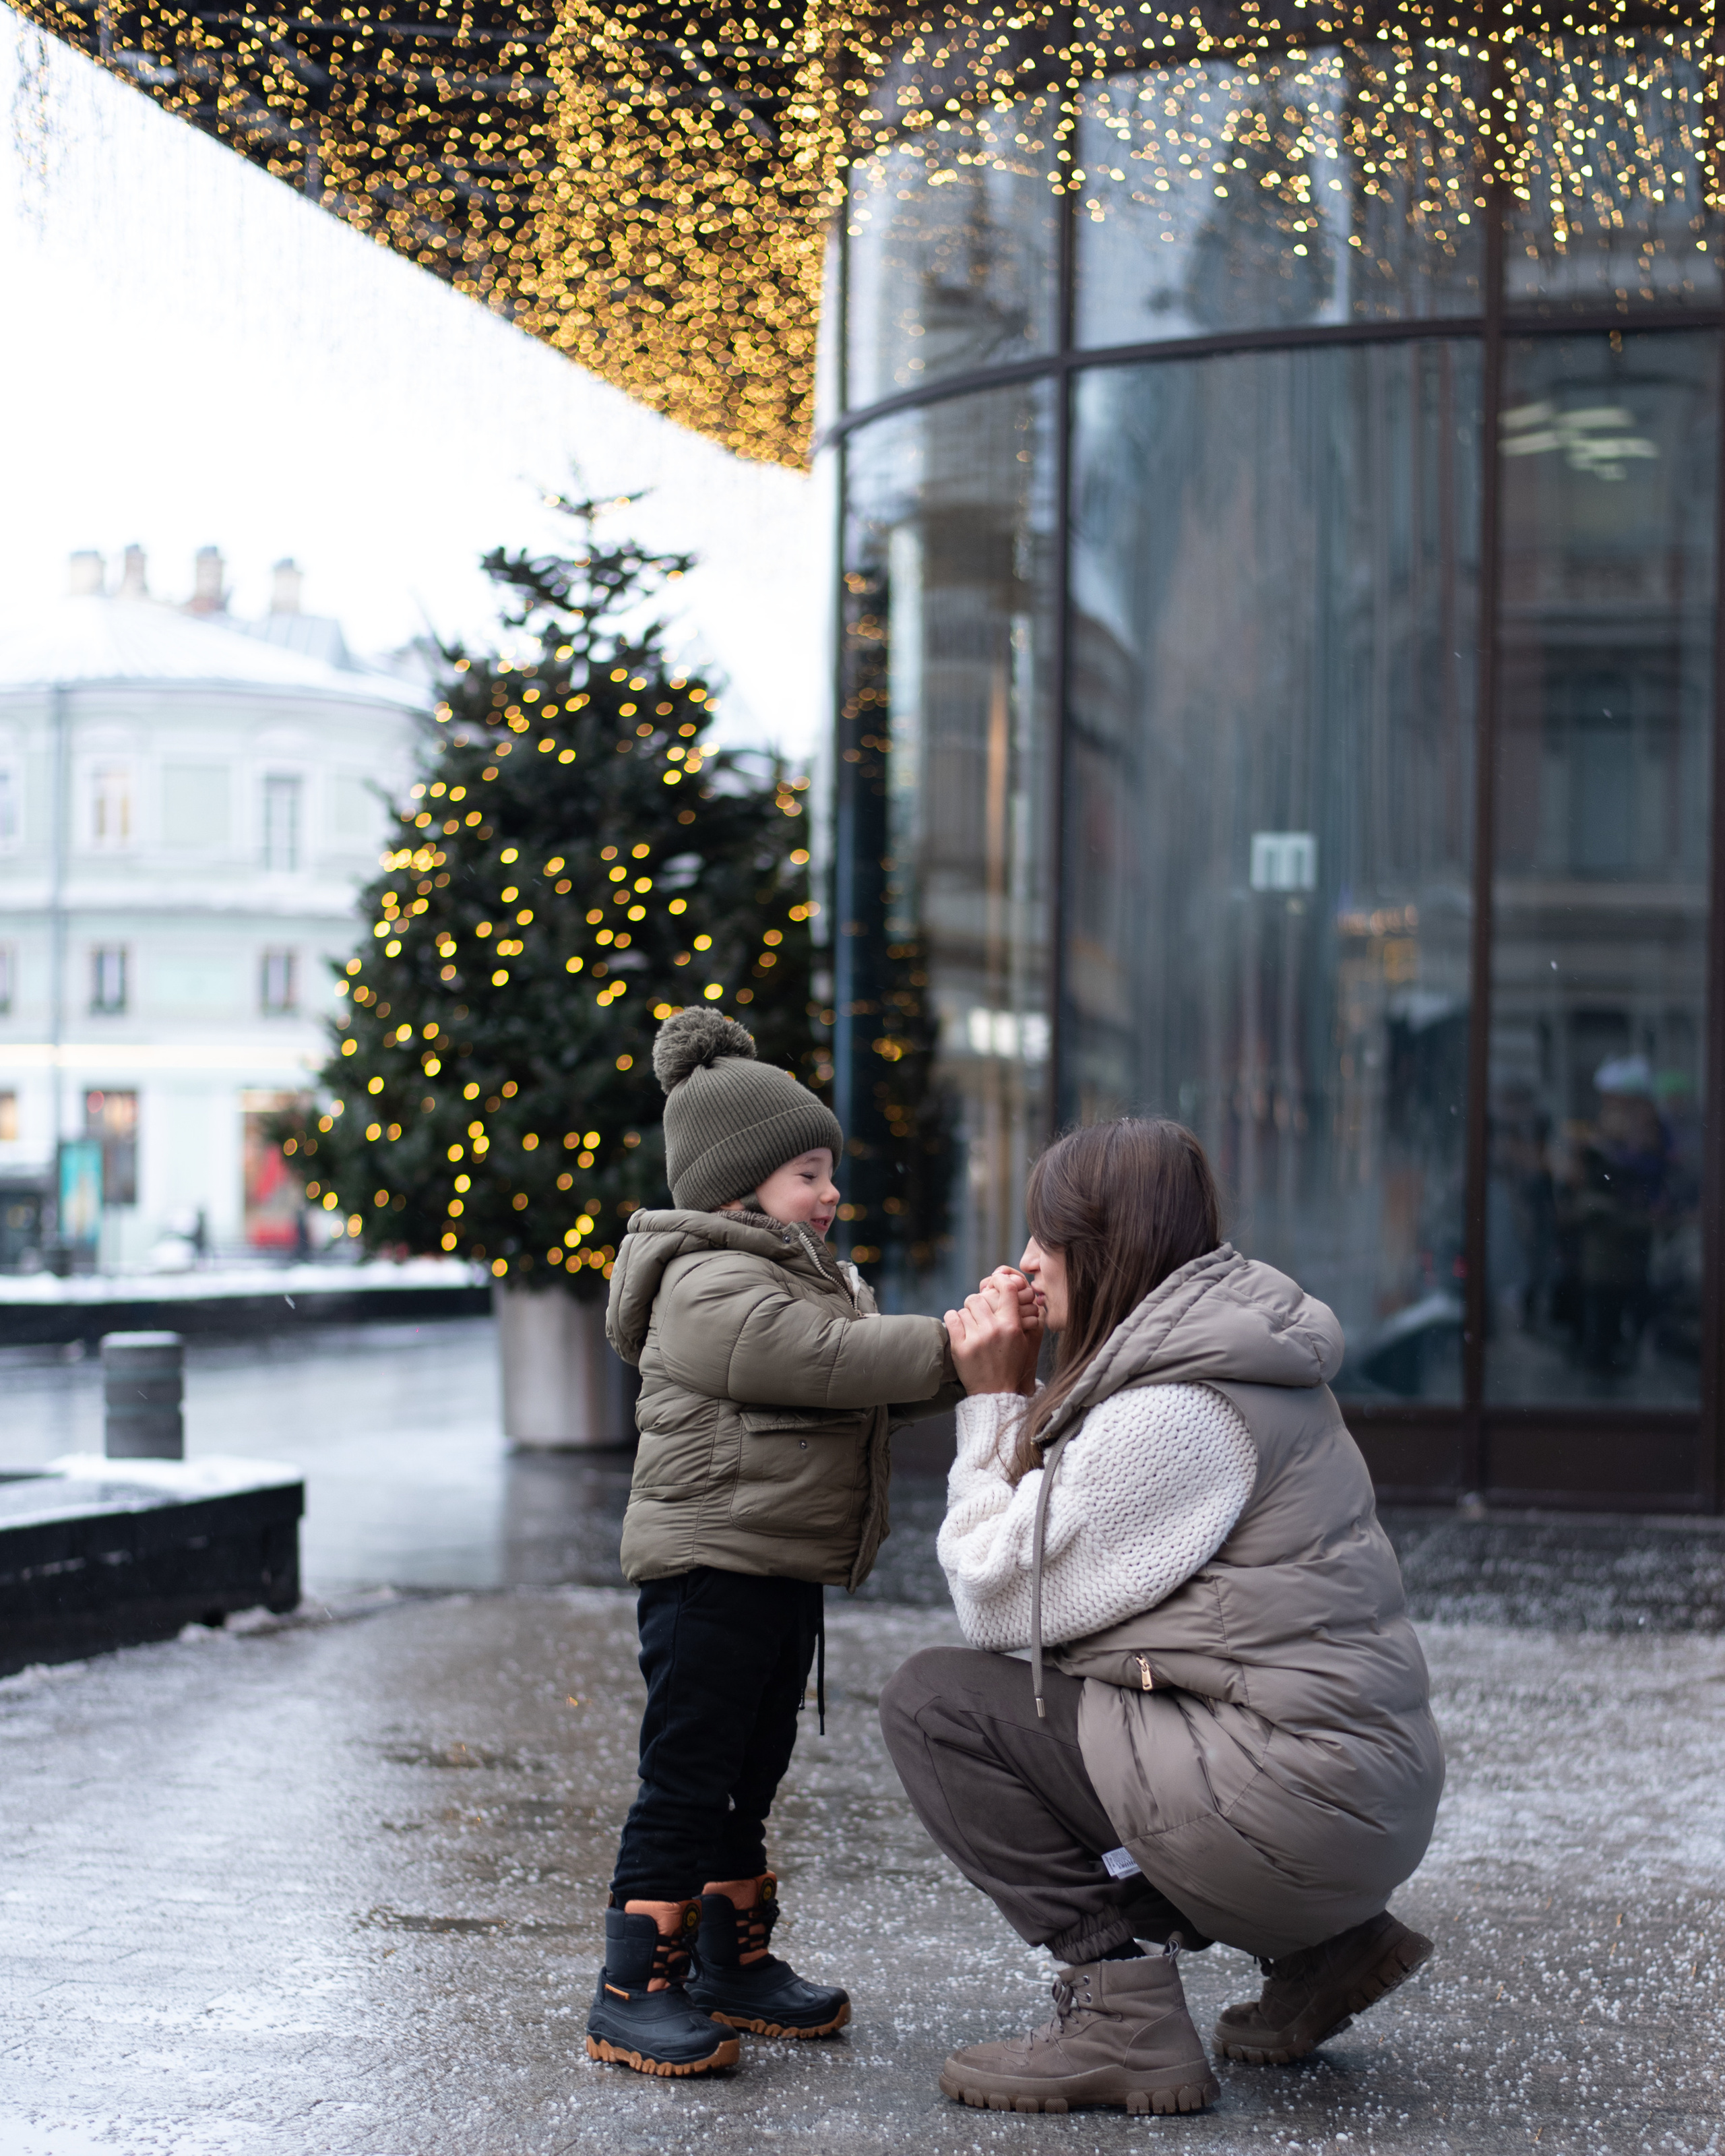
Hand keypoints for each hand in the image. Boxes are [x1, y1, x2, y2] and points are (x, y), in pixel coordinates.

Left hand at [945, 1271, 1040, 1395]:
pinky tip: (958, 1325)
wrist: (996, 1392)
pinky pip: (951, 1318)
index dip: (1000, 1280)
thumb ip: (1016, 1317)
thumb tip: (1008, 1292)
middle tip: (978, 1313)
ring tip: (970, 1325)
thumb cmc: (1010, 1365)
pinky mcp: (960, 1347)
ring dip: (966, 1314)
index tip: (995, 1281)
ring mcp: (975, 1338)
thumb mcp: (1022, 1341)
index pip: (1006, 1290)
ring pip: (964, 1309)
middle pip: (978, 1298)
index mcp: (1011, 1325)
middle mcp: (993, 1329)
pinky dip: (953, 1318)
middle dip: (977, 1303)